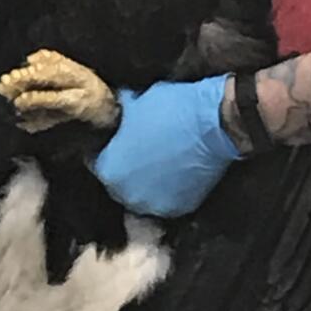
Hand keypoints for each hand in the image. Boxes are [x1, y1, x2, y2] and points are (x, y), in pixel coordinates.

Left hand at [91, 74, 238, 216]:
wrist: (216, 123)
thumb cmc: (169, 108)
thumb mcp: (132, 101)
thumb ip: (115, 113)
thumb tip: (108, 108)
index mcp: (108, 170)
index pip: (94, 161)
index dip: (104, 148)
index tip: (114, 139)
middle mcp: (126, 195)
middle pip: (117, 181)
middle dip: (124, 166)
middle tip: (138, 148)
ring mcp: (154, 206)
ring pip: (141, 193)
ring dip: (145, 181)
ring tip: (158, 161)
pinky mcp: (180, 209)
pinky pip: (166, 199)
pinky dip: (168, 188)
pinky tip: (175, 170)